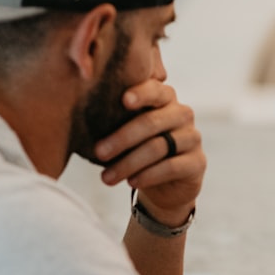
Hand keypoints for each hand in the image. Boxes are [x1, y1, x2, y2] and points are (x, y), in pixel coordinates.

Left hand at [93, 80, 205, 225]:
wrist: (165, 185)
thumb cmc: (136, 150)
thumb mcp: (125, 131)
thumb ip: (113, 118)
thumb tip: (77, 113)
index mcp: (164, 98)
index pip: (155, 89)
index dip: (141, 94)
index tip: (123, 101)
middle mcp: (182, 114)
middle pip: (152, 122)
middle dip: (122, 138)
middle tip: (98, 152)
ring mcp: (193, 137)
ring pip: (159, 147)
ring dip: (129, 163)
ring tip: (106, 178)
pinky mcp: (198, 162)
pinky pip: (172, 166)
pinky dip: (148, 175)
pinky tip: (131, 182)